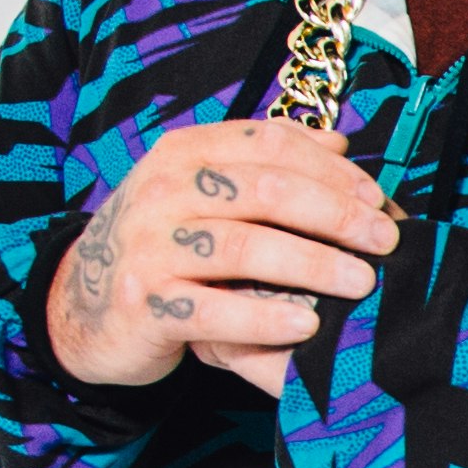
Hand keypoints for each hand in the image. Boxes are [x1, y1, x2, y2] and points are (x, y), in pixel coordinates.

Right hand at [50, 121, 399, 394]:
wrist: (82, 305)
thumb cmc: (163, 246)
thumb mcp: (201, 192)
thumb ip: (264, 164)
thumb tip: (339, 141)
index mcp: (182, 153)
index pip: (269, 144)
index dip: (331, 168)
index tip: (376, 198)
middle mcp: (162, 191)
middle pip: (267, 190)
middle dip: (337, 215)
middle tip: (385, 241)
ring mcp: (149, 247)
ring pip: (245, 246)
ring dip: (314, 264)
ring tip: (361, 282)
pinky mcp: (145, 304)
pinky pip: (214, 310)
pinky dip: (265, 318)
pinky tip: (307, 325)